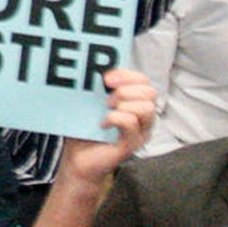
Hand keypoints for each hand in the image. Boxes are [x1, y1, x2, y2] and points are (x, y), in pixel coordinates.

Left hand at [56, 68, 155, 185]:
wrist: (77, 158)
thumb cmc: (85, 129)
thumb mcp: (92, 103)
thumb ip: (98, 87)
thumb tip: (95, 68)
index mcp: (134, 102)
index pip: (144, 81)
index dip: (127, 75)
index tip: (106, 78)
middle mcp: (142, 117)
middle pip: (150, 92)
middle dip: (125, 90)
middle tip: (106, 98)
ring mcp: (140, 131)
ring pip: (146, 107)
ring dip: (123, 104)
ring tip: (106, 110)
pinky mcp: (132, 144)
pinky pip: (131, 123)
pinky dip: (115, 118)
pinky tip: (103, 123)